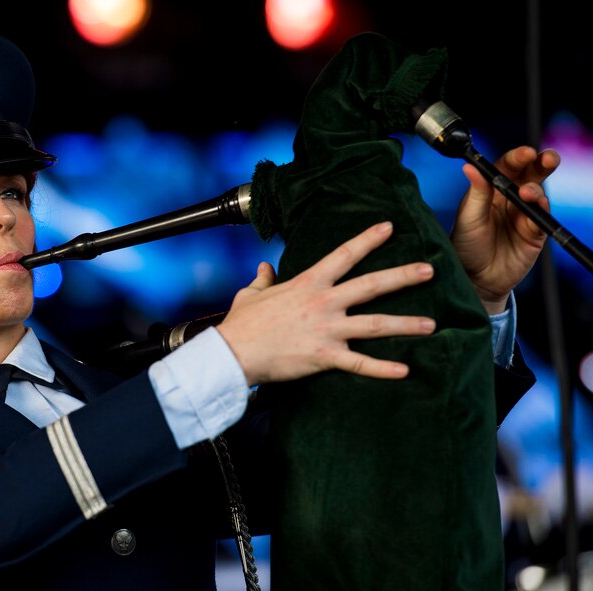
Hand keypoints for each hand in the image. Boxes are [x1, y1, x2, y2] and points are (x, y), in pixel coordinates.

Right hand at [217, 221, 435, 385]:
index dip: (367, 240)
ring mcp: (326, 329)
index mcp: (307, 283)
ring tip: (431, 324)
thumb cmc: (241, 324)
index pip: (343, 255)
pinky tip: (405, 371)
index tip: (389, 227)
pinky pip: (360, 364)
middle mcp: (323, 302)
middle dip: (403, 276)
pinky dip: (383, 369)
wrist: (232, 352)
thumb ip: (263, 280)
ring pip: (374, 324)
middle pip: (371, 285)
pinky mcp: (324, 356)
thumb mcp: (251, 294)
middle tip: (429, 270)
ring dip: (405, 324)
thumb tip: (264, 268)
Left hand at [451, 146, 559, 313]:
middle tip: (545, 158)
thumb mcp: (467, 218)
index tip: (525, 153)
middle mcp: (509, 199)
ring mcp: (523, 215)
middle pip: (530, 174)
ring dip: (536, 189)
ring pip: (539, 193)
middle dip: (541, 162)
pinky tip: (536, 207)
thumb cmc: (465, 247)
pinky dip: (542, 210)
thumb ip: (476, 193)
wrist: (474, 279)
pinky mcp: (534, 233)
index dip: (517, 157)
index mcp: (490, 191)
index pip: (507, 167)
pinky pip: (542, 217)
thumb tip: (469, 166)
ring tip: (527, 193)